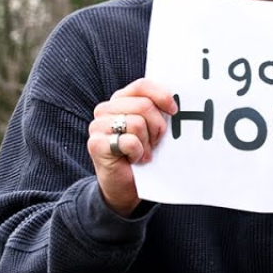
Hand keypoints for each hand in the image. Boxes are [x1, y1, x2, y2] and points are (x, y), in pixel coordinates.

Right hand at [85, 79, 178, 216]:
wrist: (127, 186)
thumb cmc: (143, 152)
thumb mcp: (153, 127)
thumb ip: (158, 110)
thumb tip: (177, 101)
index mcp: (120, 100)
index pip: (142, 86)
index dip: (162, 96)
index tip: (174, 111)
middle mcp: (105, 110)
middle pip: (144, 105)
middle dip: (157, 127)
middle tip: (155, 142)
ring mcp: (97, 127)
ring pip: (137, 123)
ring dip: (147, 142)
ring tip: (143, 151)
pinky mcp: (95, 145)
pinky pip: (129, 141)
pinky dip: (138, 152)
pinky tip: (134, 159)